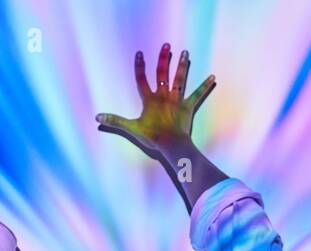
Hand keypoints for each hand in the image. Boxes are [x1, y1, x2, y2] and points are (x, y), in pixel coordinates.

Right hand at [96, 43, 215, 158]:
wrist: (171, 144)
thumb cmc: (152, 136)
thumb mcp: (131, 128)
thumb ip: (115, 121)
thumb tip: (98, 118)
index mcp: (149, 99)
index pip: (142, 79)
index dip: (140, 67)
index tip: (140, 54)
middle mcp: (163, 95)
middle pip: (163, 73)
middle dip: (164, 58)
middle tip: (167, 45)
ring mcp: (176, 100)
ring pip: (179, 79)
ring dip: (182, 65)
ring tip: (185, 53)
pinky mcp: (188, 107)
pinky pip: (197, 95)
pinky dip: (204, 86)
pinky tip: (212, 77)